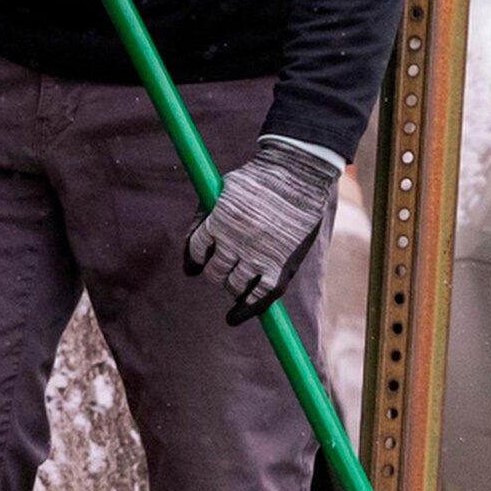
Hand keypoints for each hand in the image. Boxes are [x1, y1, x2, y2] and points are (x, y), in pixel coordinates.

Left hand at [184, 137, 339, 320]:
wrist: (299, 172)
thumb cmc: (261, 177)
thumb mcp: (223, 188)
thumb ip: (205, 215)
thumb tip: (191, 250)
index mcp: (217, 222)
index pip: (196, 252)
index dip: (197, 259)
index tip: (198, 265)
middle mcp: (233, 242)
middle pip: (214, 272)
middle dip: (217, 271)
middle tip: (226, 267)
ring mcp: (257, 256)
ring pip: (233, 286)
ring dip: (232, 286)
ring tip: (238, 281)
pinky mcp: (280, 267)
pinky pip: (259, 298)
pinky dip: (246, 310)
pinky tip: (233, 317)